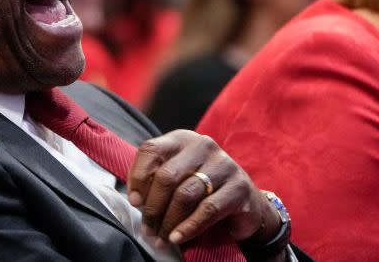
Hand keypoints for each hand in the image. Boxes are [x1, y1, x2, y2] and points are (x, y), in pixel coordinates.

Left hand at [125, 130, 282, 247]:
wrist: (244, 204)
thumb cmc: (201, 191)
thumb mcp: (177, 179)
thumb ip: (156, 180)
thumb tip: (136, 199)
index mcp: (182, 139)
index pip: (152, 150)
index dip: (138, 177)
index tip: (134, 202)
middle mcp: (203, 146)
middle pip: (167, 176)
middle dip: (153, 207)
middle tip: (148, 229)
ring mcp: (223, 164)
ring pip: (185, 195)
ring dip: (169, 221)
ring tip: (162, 238)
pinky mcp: (239, 187)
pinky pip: (207, 210)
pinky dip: (189, 227)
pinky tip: (178, 238)